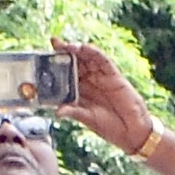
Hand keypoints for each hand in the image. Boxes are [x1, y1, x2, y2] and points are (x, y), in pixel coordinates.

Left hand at [56, 40, 160, 157]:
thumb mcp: (87, 118)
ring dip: (78, 50)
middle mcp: (88, 81)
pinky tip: (86, 48)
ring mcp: (101, 77)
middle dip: (64, 51)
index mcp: (78, 90)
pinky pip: (104, 61)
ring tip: (68, 45)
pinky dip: (95, 53)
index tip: (43, 55)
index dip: (55, 63)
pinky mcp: (114, 76)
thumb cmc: (108, 126)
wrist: (131, 131)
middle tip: (54, 42)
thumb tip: (57, 111)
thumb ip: (74, 111)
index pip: (64, 73)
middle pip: (75, 61)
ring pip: (88, 58)